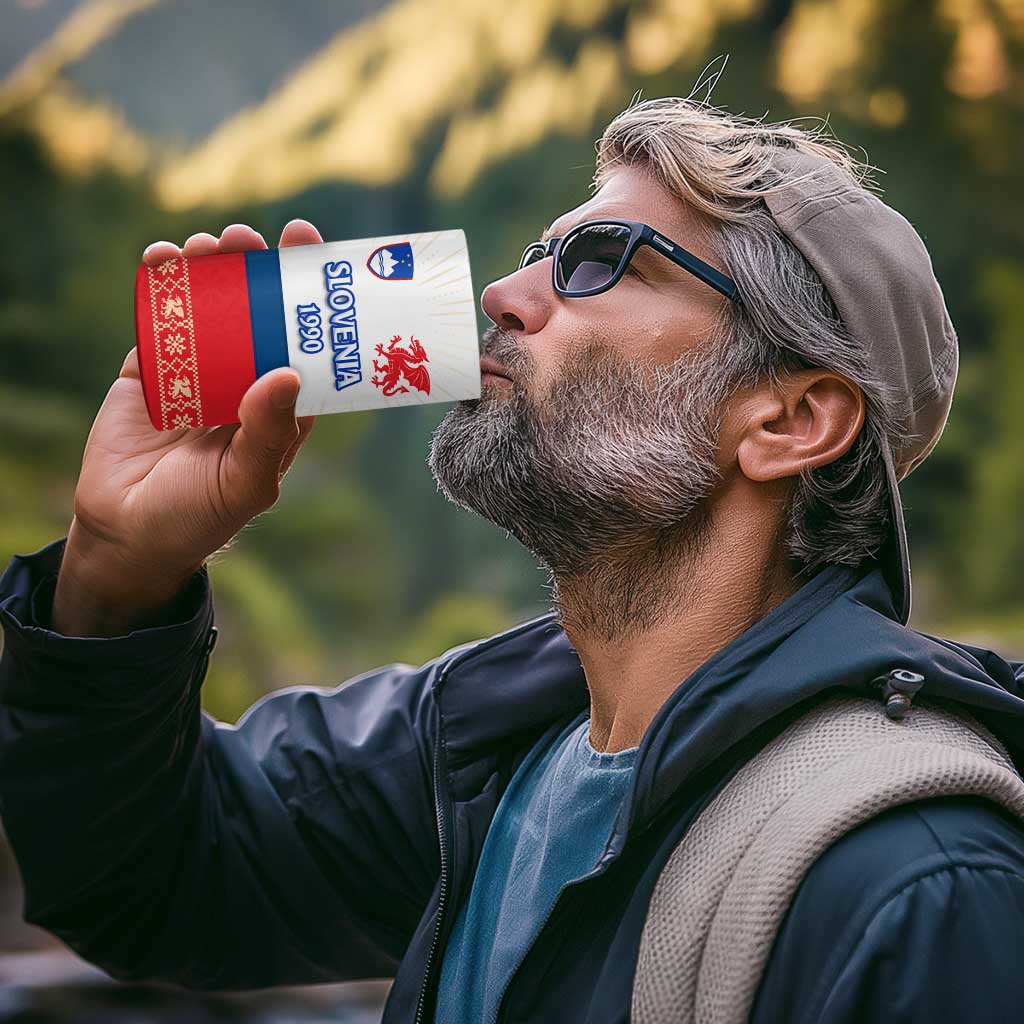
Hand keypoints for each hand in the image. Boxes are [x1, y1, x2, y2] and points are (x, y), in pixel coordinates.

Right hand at [52, 220, 321, 634]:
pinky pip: (159, 319)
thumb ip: (267, 433)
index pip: (304, 342)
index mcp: (280, 405)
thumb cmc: (200, 516)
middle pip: (257, 312)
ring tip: (208, 246)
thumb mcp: (245, 482)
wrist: (126, 533)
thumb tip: (287, 373)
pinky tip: (162, 259)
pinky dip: (159, 285)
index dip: (308, 297)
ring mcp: (197, 371)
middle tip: (252, 238)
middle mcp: (245, 380)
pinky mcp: (151, 369)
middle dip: (256, 270)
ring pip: (209, 307)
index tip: (309, 249)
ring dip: (210, 269)